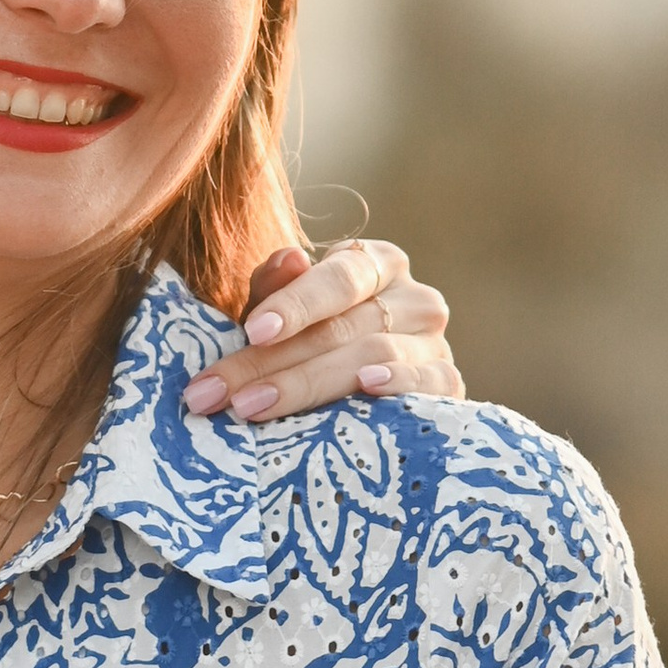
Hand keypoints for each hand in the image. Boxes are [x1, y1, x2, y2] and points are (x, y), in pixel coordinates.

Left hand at [182, 241, 460, 423]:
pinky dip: (399, 384)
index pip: (337, 279)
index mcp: (374, 264)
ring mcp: (434, 341)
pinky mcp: (448, 383)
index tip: (252, 332)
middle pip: (340, 328)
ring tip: (252, 407)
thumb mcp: (281, 312)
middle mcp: (412, 297)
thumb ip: (276, 287)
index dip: (295, 305)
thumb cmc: (308, 342)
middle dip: (270, 363)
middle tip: (219, 394)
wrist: (358, 396)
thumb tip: (290, 259)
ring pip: (372, 355)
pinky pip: (428, 383)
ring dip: (307, 385)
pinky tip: (366, 388)